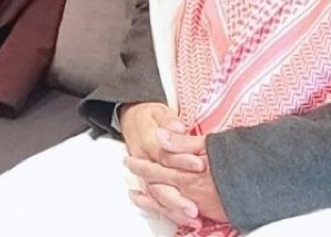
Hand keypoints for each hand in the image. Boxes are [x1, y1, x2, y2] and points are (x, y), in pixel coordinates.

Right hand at [118, 103, 220, 227]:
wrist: (130, 120)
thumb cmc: (149, 117)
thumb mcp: (159, 111)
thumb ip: (168, 120)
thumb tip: (177, 127)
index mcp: (147, 141)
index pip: (164, 155)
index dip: (182, 161)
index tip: (200, 165)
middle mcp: (143, 161)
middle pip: (158, 183)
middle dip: (177, 197)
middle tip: (194, 207)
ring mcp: (143, 174)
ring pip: (156, 195)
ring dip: (174, 208)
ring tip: (192, 217)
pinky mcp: (146, 182)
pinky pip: (154, 200)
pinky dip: (168, 211)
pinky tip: (183, 219)